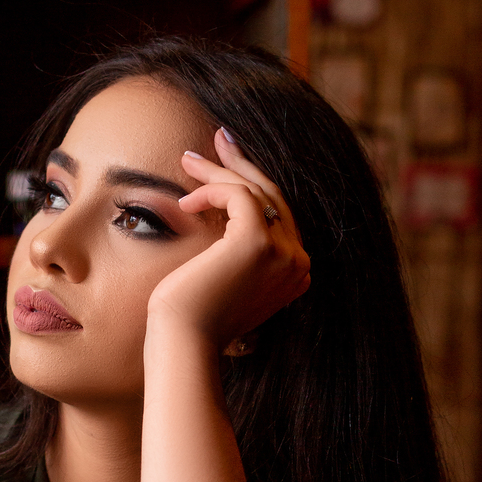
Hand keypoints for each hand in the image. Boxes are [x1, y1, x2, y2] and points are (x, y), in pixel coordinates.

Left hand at [146, 127, 310, 348]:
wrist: (184, 342)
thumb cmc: (191, 318)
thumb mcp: (223, 279)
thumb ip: (236, 254)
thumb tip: (220, 213)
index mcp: (295, 274)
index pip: (279, 215)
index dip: (254, 184)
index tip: (226, 162)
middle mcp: (298, 263)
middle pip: (274, 197)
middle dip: (242, 164)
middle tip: (217, 138)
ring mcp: (284, 253)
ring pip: (256, 191)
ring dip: (219, 171)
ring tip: (187, 160)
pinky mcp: (258, 243)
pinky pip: (240, 195)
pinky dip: (212, 190)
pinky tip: (186, 203)